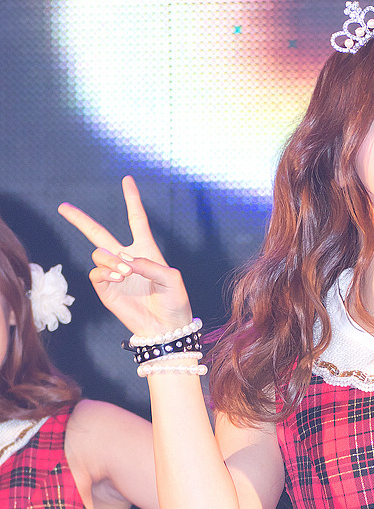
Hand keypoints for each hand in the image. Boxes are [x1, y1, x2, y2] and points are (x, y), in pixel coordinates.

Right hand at [58, 176, 191, 338]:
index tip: (127, 179)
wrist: (166, 329)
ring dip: (109, 259)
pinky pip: (96, 273)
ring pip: (99, 253)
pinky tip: (119, 277)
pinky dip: (105, 272)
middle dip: (80, 220)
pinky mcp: (106, 290)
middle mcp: (126, 259)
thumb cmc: (174, 303)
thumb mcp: (173, 280)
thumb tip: (126, 261)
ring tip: (125, 272)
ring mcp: (114, 274)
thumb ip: (152, 265)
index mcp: (145, 250)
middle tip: (63, 207)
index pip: (136, 219)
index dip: (132, 199)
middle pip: (99, 233)